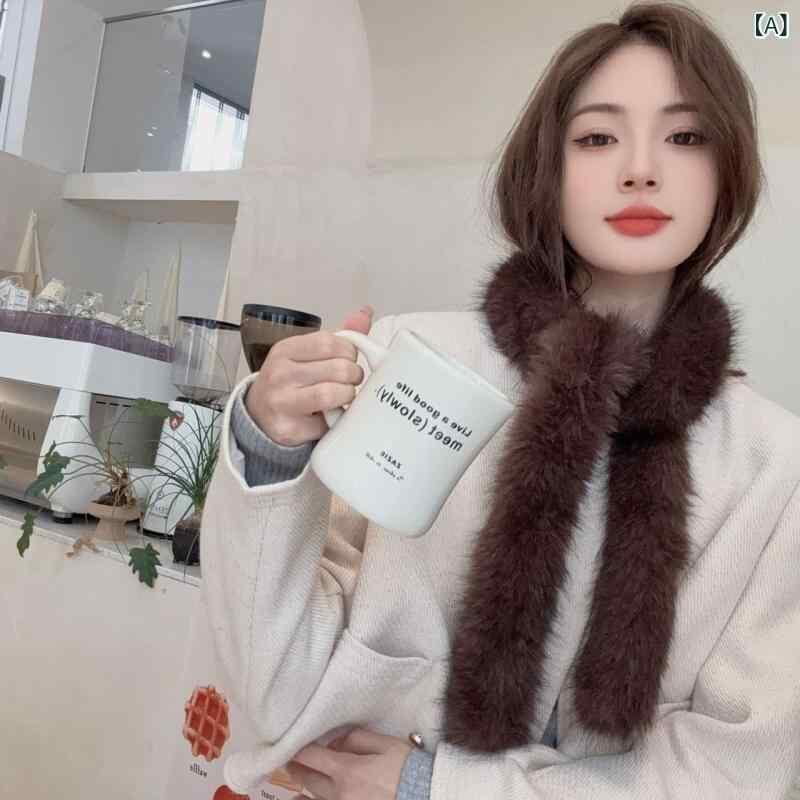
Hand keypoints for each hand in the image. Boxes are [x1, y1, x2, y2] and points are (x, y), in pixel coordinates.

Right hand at [245, 305, 374, 445]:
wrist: (259, 415)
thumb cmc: (289, 382)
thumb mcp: (306, 354)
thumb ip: (337, 338)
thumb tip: (365, 313)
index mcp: (285, 350)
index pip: (329, 342)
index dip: (349, 351)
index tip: (349, 359)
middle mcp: (280, 374)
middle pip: (337, 368)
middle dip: (354, 375)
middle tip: (351, 381)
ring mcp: (282, 402)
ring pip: (332, 394)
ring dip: (347, 396)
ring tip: (344, 395)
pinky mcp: (289, 428)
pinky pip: (327, 423)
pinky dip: (338, 419)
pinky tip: (333, 414)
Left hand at [283, 727, 413, 799]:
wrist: (426, 795)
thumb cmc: (408, 770)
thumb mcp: (385, 744)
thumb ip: (356, 738)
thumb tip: (336, 740)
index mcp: (346, 771)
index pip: (311, 756)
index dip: (297, 748)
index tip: (289, 742)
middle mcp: (339, 794)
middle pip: (307, 779)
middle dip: (296, 766)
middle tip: (288, 759)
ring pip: (312, 799)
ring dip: (300, 788)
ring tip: (293, 780)